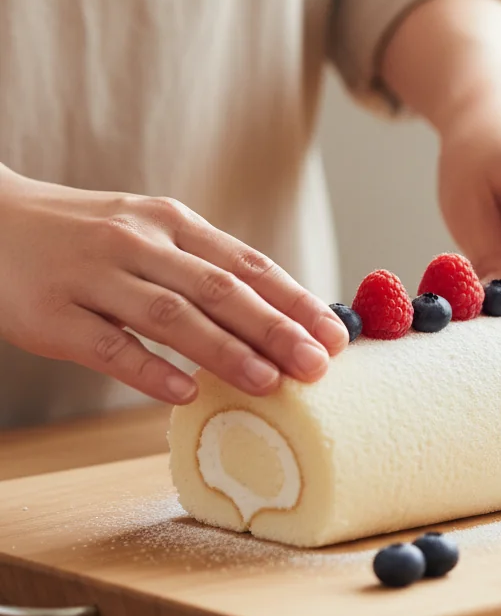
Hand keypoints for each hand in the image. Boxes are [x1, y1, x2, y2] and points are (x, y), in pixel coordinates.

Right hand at [0, 170, 347, 404]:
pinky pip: (107, 346)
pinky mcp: (51, 315)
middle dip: (276, 328)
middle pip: (221, 289)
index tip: (334, 333)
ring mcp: (94, 276)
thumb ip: (203, 267)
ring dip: (226, 351)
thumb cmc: (87, 236)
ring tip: (270, 382)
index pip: (248, 263)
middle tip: (318, 365)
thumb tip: (274, 315)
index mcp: (172, 223)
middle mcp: (139, 243)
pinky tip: (185, 392)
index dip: (294, 300)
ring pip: (172, 315)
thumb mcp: (149, 233)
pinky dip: (149, 370)